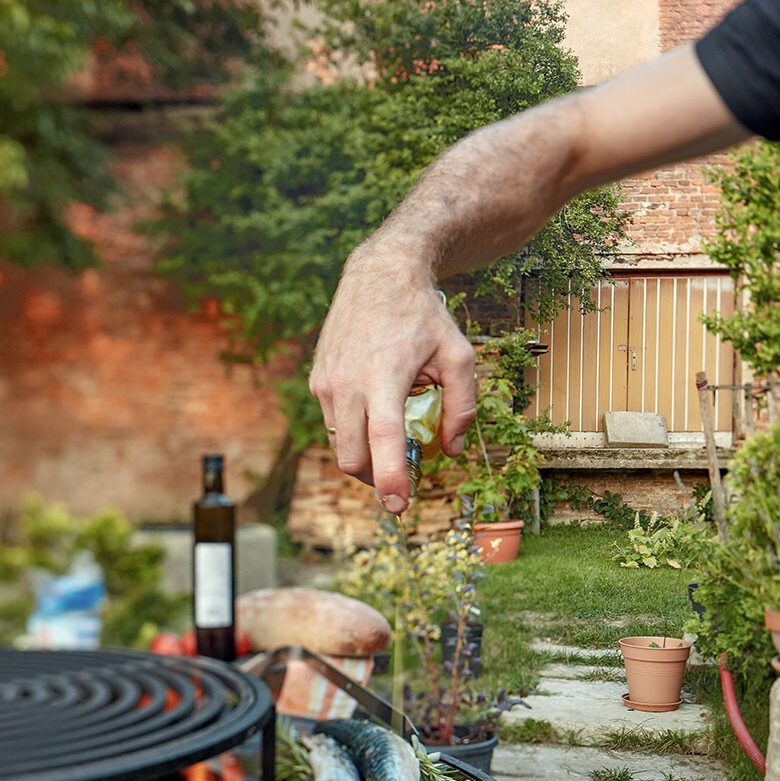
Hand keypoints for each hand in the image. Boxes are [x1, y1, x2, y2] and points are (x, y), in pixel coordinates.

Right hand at [310, 246, 476, 512]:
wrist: (379, 274)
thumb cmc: (423, 316)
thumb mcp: (460, 357)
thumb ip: (461, 407)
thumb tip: (451, 449)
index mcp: (384, 376)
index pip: (383, 439)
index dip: (391, 478)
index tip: (399, 506)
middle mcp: (347, 382)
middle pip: (353, 458)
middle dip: (377, 479)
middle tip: (404, 477)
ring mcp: (327, 382)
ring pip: (341, 445)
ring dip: (365, 458)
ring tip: (393, 439)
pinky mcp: (317, 380)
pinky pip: (334, 424)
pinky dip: (355, 433)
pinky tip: (376, 411)